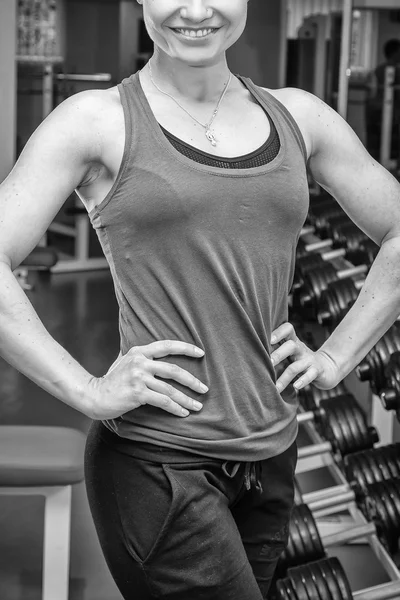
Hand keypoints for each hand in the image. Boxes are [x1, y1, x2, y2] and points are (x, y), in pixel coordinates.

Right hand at [87, 340, 207, 419]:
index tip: (201, 353)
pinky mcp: (138, 393)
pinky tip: (183, 413)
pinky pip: (163, 401)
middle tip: (204, 389)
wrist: (94, 395)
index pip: (167, 345)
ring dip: (186, 399)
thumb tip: (153, 351)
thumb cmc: (111, 380)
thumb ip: (138, 356)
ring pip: (170, 389)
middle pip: (173, 370)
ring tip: (197, 406)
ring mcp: (139, 377)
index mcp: (139, 351)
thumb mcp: (123, 361)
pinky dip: (175, 408)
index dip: (186, 348)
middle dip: (192, 380)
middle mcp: (140, 362)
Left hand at [270, 323, 339, 392]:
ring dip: (284, 378)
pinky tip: (296, 386)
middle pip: (291, 346)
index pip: (288, 329)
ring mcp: (309, 360)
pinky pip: (310, 375)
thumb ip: (274, 349)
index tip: (268, 339)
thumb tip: (247, 352)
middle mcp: (301, 349)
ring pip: (296, 366)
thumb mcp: (289, 352)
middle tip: (268, 363)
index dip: (278, 332)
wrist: (326, 368)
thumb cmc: (300, 360)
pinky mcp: (317, 371)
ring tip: (275, 387)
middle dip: (278, 354)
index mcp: (292, 341)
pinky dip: (303, 381)